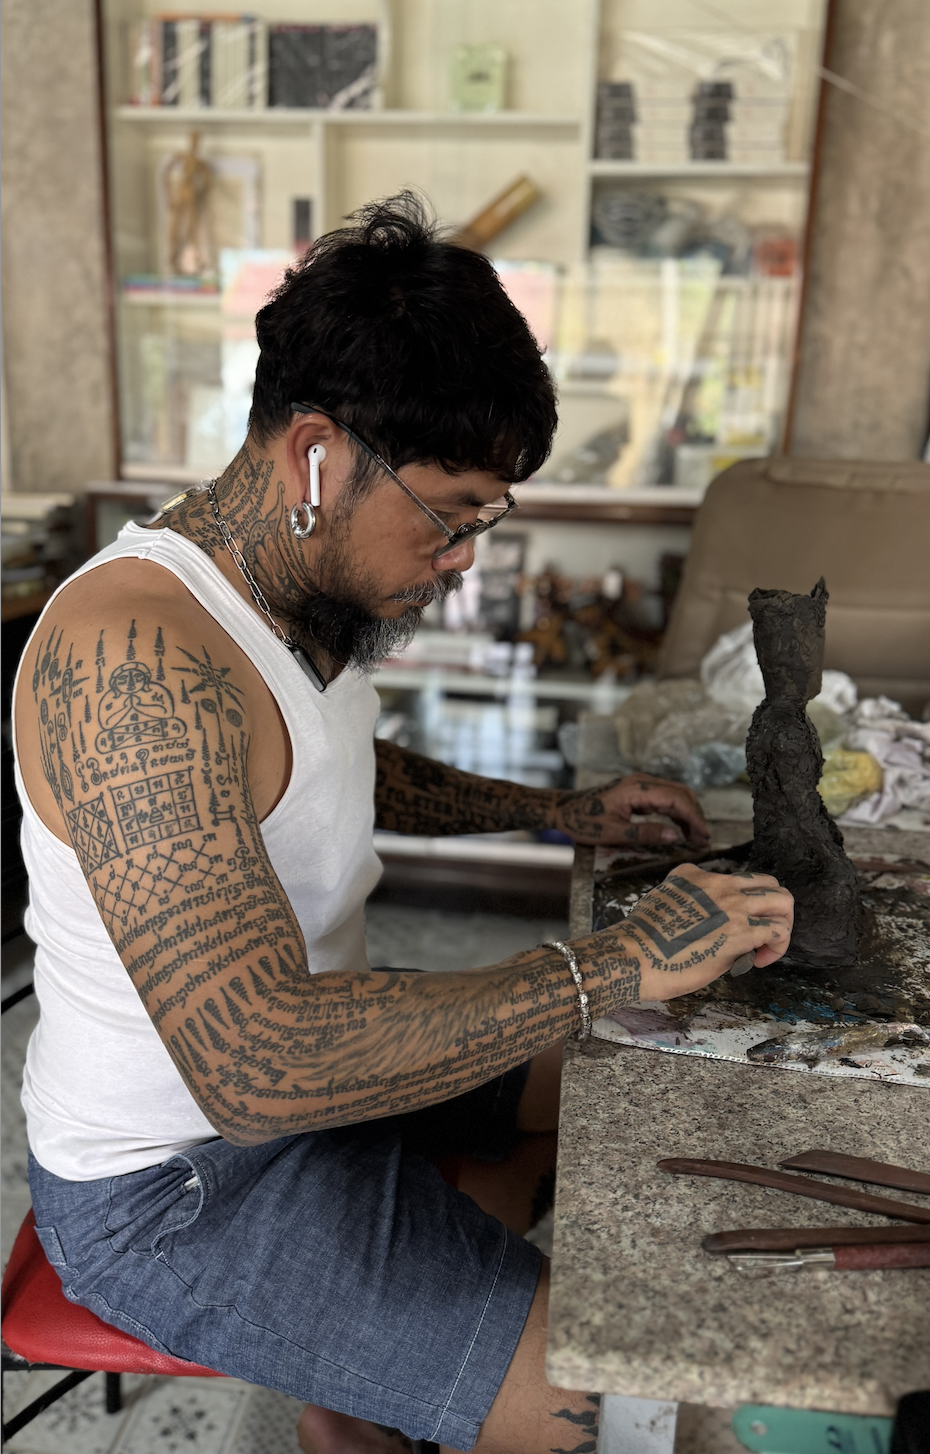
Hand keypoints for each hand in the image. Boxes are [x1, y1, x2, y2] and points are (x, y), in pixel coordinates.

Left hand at [553, 773, 709, 848]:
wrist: (563, 810)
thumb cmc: (584, 822)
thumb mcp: (614, 833)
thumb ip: (645, 833)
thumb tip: (674, 836)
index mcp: (637, 789)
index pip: (676, 799)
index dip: (693, 818)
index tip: (704, 836)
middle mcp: (641, 782)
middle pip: (680, 794)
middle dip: (695, 816)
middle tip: (703, 840)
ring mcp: (640, 785)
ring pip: (674, 795)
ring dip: (687, 815)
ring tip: (695, 838)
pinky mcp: (637, 791)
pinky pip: (663, 798)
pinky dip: (675, 813)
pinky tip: (680, 829)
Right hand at [575, 864, 793, 1008]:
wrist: (632, 955)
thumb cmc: (640, 941)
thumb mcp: (663, 904)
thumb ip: (689, 906)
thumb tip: (709, 927)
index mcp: (695, 875)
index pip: (735, 880)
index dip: (742, 905)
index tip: (732, 926)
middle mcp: (718, 884)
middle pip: (768, 884)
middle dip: (774, 909)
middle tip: (764, 934)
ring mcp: (732, 906)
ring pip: (782, 901)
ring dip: (783, 924)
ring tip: (768, 947)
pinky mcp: (740, 933)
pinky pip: (777, 932)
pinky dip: (777, 946)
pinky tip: (760, 960)